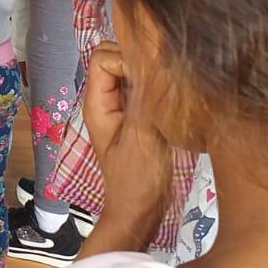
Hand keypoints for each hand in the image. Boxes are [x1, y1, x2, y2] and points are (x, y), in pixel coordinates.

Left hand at [84, 48, 172, 240]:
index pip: (102, 58)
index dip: (125, 59)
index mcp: (97, 103)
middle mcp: (106, 99)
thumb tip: (150, 59)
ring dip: (148, 72)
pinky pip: (143, 85)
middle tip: (160, 80)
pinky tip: (170, 96)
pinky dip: (155, 84)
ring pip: (130, 69)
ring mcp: (121, 106)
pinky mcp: (138, 113)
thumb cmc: (138, 178)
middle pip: (113, 57)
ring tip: (167, 87)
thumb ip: (143, 96)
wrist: (141, 211)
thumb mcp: (142, 135)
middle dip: (136, 59)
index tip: (148, 78)